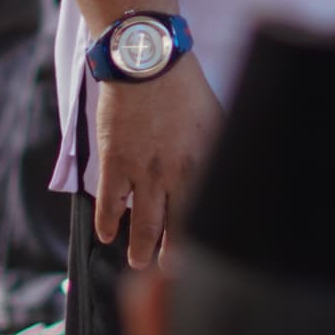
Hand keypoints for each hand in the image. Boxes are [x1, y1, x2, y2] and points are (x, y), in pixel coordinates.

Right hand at [91, 61, 221, 270]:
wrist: (146, 61)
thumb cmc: (185, 86)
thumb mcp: (215, 117)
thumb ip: (217, 147)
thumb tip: (227, 171)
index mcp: (206, 159)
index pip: (209, 209)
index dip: (206, 236)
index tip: (208, 255)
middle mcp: (178, 172)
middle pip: (179, 226)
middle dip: (175, 255)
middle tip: (172, 273)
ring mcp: (144, 171)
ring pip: (144, 223)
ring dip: (141, 247)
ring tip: (138, 262)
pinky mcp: (115, 163)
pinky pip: (110, 204)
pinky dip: (107, 223)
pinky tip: (107, 235)